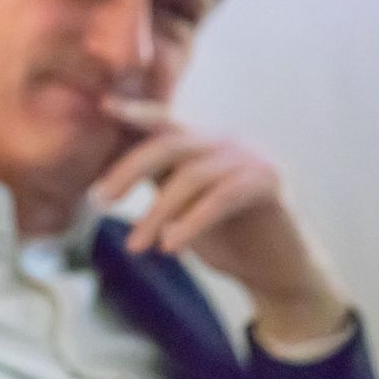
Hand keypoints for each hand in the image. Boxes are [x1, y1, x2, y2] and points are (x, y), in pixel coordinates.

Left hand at [91, 99, 347, 343]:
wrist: (278, 271)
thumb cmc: (225, 237)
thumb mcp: (181, 206)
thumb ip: (157, 182)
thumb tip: (106, 178)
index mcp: (202, 141)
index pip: (164, 120)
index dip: (135, 112)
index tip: (103, 107)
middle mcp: (225, 141)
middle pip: (169, 143)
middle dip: (129, 171)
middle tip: (99, 201)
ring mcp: (250, 157)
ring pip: (191, 176)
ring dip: (157, 214)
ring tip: (136, 246)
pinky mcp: (269, 182)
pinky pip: (221, 198)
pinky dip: (191, 222)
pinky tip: (171, 246)